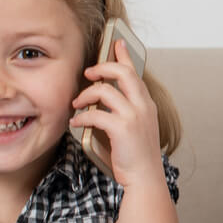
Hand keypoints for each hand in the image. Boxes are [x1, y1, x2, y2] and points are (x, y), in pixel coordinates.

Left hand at [69, 39, 164, 188]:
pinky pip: (95, 114)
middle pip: (122, 72)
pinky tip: (76, 122)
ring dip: (86, 95)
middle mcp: (143, 106)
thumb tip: (102, 99)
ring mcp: (134, 116)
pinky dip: (82, 117)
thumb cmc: (136, 157)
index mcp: (147, 104)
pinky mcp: (122, 129)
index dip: (125, 55)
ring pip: (105, 90)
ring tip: (77, 104)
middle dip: (102, 67)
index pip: (135, 73)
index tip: (117, 43)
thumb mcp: (136, 128)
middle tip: (88, 72)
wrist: (145, 179)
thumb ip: (126, 111)